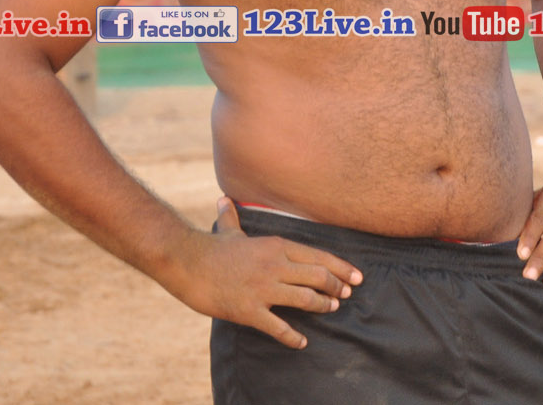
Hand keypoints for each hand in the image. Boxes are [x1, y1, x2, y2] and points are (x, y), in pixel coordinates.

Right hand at [165, 198, 362, 349]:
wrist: (187, 264)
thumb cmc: (210, 248)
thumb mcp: (227, 230)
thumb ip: (232, 216)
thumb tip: (223, 199)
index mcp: (275, 246)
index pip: (317, 256)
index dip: (340, 268)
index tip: (355, 276)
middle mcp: (275, 265)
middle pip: (318, 277)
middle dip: (337, 287)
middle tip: (347, 295)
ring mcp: (263, 289)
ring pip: (305, 299)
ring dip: (323, 306)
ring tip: (332, 309)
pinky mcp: (250, 310)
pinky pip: (278, 327)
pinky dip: (293, 337)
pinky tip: (302, 342)